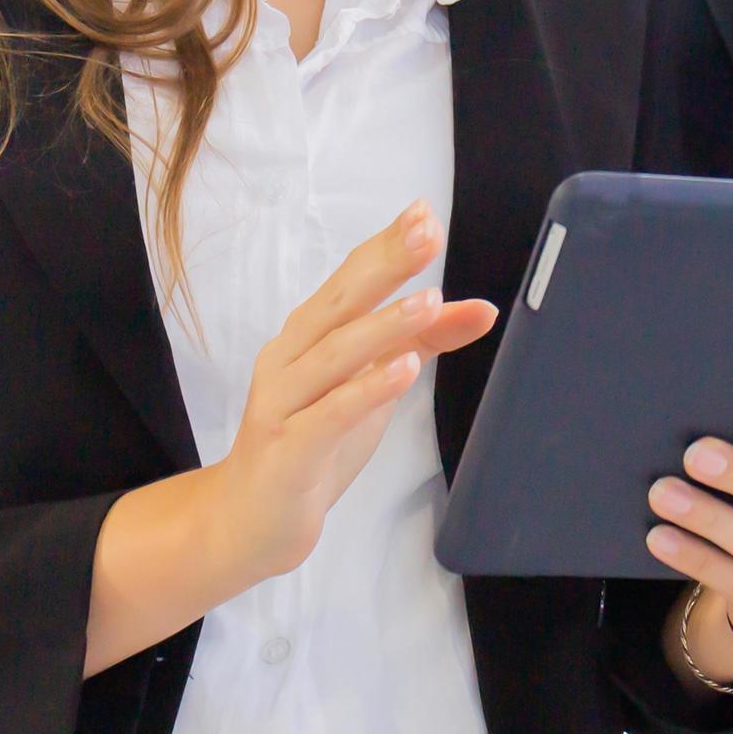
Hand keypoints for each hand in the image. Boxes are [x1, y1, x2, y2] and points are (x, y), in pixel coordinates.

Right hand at [208, 198, 499, 584]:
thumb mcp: (373, 384)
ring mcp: (283, 403)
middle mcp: (289, 358)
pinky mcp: (288, 450)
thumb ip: (422, 342)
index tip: (424, 213)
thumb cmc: (312, 441)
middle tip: (426, 232)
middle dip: (386, 264)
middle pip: (340, 302)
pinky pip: (328, 415)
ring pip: (335, 354)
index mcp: (308, 335)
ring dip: (382, 325)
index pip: (351, 279)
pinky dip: (366, 390)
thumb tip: (482, 309)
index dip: (386, 246)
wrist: (250, 520)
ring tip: (428, 301)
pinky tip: (402, 370)